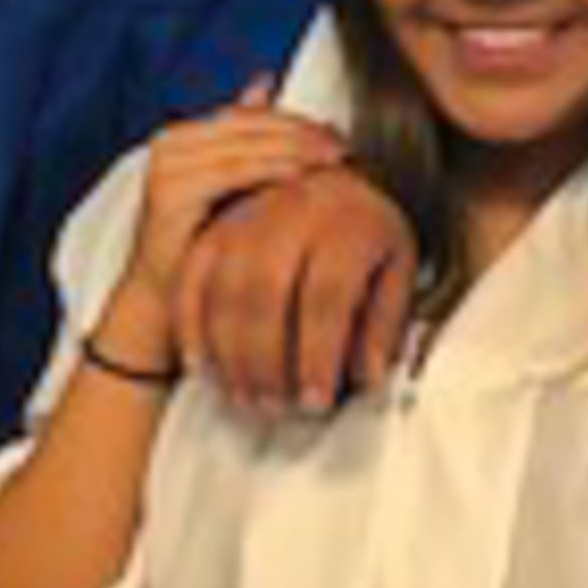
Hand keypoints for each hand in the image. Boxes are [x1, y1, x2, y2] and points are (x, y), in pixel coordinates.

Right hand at [102, 86, 347, 372]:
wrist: (163, 297)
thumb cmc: (203, 245)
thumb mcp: (232, 191)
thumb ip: (248, 143)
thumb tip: (268, 81)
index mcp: (183, 135)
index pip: (248, 114)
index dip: (294, 119)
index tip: (336, 132)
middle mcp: (169, 141)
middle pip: (247, 125)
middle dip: (300, 132)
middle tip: (342, 144)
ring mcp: (167, 164)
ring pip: (245, 146)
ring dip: (293, 148)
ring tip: (332, 158)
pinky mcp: (170, 191)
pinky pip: (232, 173)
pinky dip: (269, 169)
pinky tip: (301, 175)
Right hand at [179, 159, 415, 418]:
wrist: (339, 177)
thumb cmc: (371, 235)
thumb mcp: (398, 269)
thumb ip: (385, 324)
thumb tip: (368, 378)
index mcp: (347, 225)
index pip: (327, 297)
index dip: (318, 356)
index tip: (316, 403)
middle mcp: (293, 213)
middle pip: (266, 294)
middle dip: (266, 362)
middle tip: (274, 409)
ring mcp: (247, 215)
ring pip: (225, 288)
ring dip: (228, 353)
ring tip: (243, 399)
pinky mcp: (215, 225)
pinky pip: (191, 275)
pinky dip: (190, 324)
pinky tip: (200, 367)